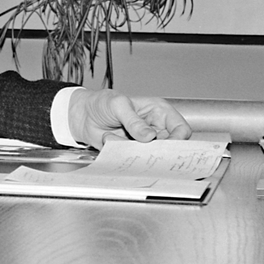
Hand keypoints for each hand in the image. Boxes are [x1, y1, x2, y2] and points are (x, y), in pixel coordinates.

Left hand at [67, 89, 190, 148]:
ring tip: (118, 138)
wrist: (82, 115)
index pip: (180, 128)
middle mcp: (155, 128)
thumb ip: (134, 121)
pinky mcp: (131, 151)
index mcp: (158, 112)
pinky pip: (134, 159)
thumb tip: (149, 136)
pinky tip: (110, 138)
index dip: (179, 139)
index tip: (167, 146)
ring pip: (151, 155)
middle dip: (157, 150)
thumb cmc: (102, 103)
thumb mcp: (118, 105)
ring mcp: (143, 142)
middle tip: (141, 148)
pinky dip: (121, 152)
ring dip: (135, 150)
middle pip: (170, 146)